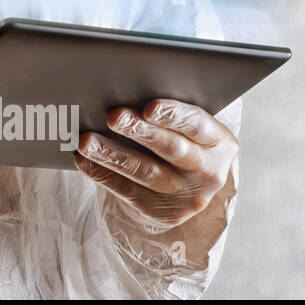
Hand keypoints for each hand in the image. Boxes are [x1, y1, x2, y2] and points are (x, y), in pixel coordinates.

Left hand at [74, 99, 237, 232]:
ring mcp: (188, 197)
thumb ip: (169, 113)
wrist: (189, 188)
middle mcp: (209, 172)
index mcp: (220, 143)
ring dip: (113, 155)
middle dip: (140, 132)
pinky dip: (103, 174)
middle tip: (114, 117)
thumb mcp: (188, 128)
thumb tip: (124, 90)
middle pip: (171, 149)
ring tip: (87, 141)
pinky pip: (129, 192)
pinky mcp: (165, 213)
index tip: (149, 107)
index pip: (198, 126)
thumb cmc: (182, 141)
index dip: (174, 115)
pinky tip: (84, 161)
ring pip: (145, 172)